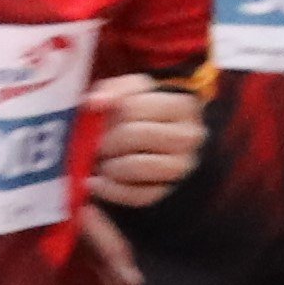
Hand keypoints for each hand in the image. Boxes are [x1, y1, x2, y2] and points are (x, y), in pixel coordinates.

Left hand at [82, 76, 206, 208]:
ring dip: (109, 167)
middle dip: (107, 143)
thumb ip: (114, 89)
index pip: (133, 107)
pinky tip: (98, 184)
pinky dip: (111, 190)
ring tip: (100, 164)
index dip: (108, 116)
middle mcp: (189, 136)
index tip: (100, 123)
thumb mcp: (135, 93)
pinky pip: (138, 195)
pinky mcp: (173, 193)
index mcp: (182, 105)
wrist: (165, 146)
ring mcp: (183, 167)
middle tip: (97, 147)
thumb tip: (94, 102)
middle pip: (135, 136)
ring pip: (136, 167)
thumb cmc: (145, 115)